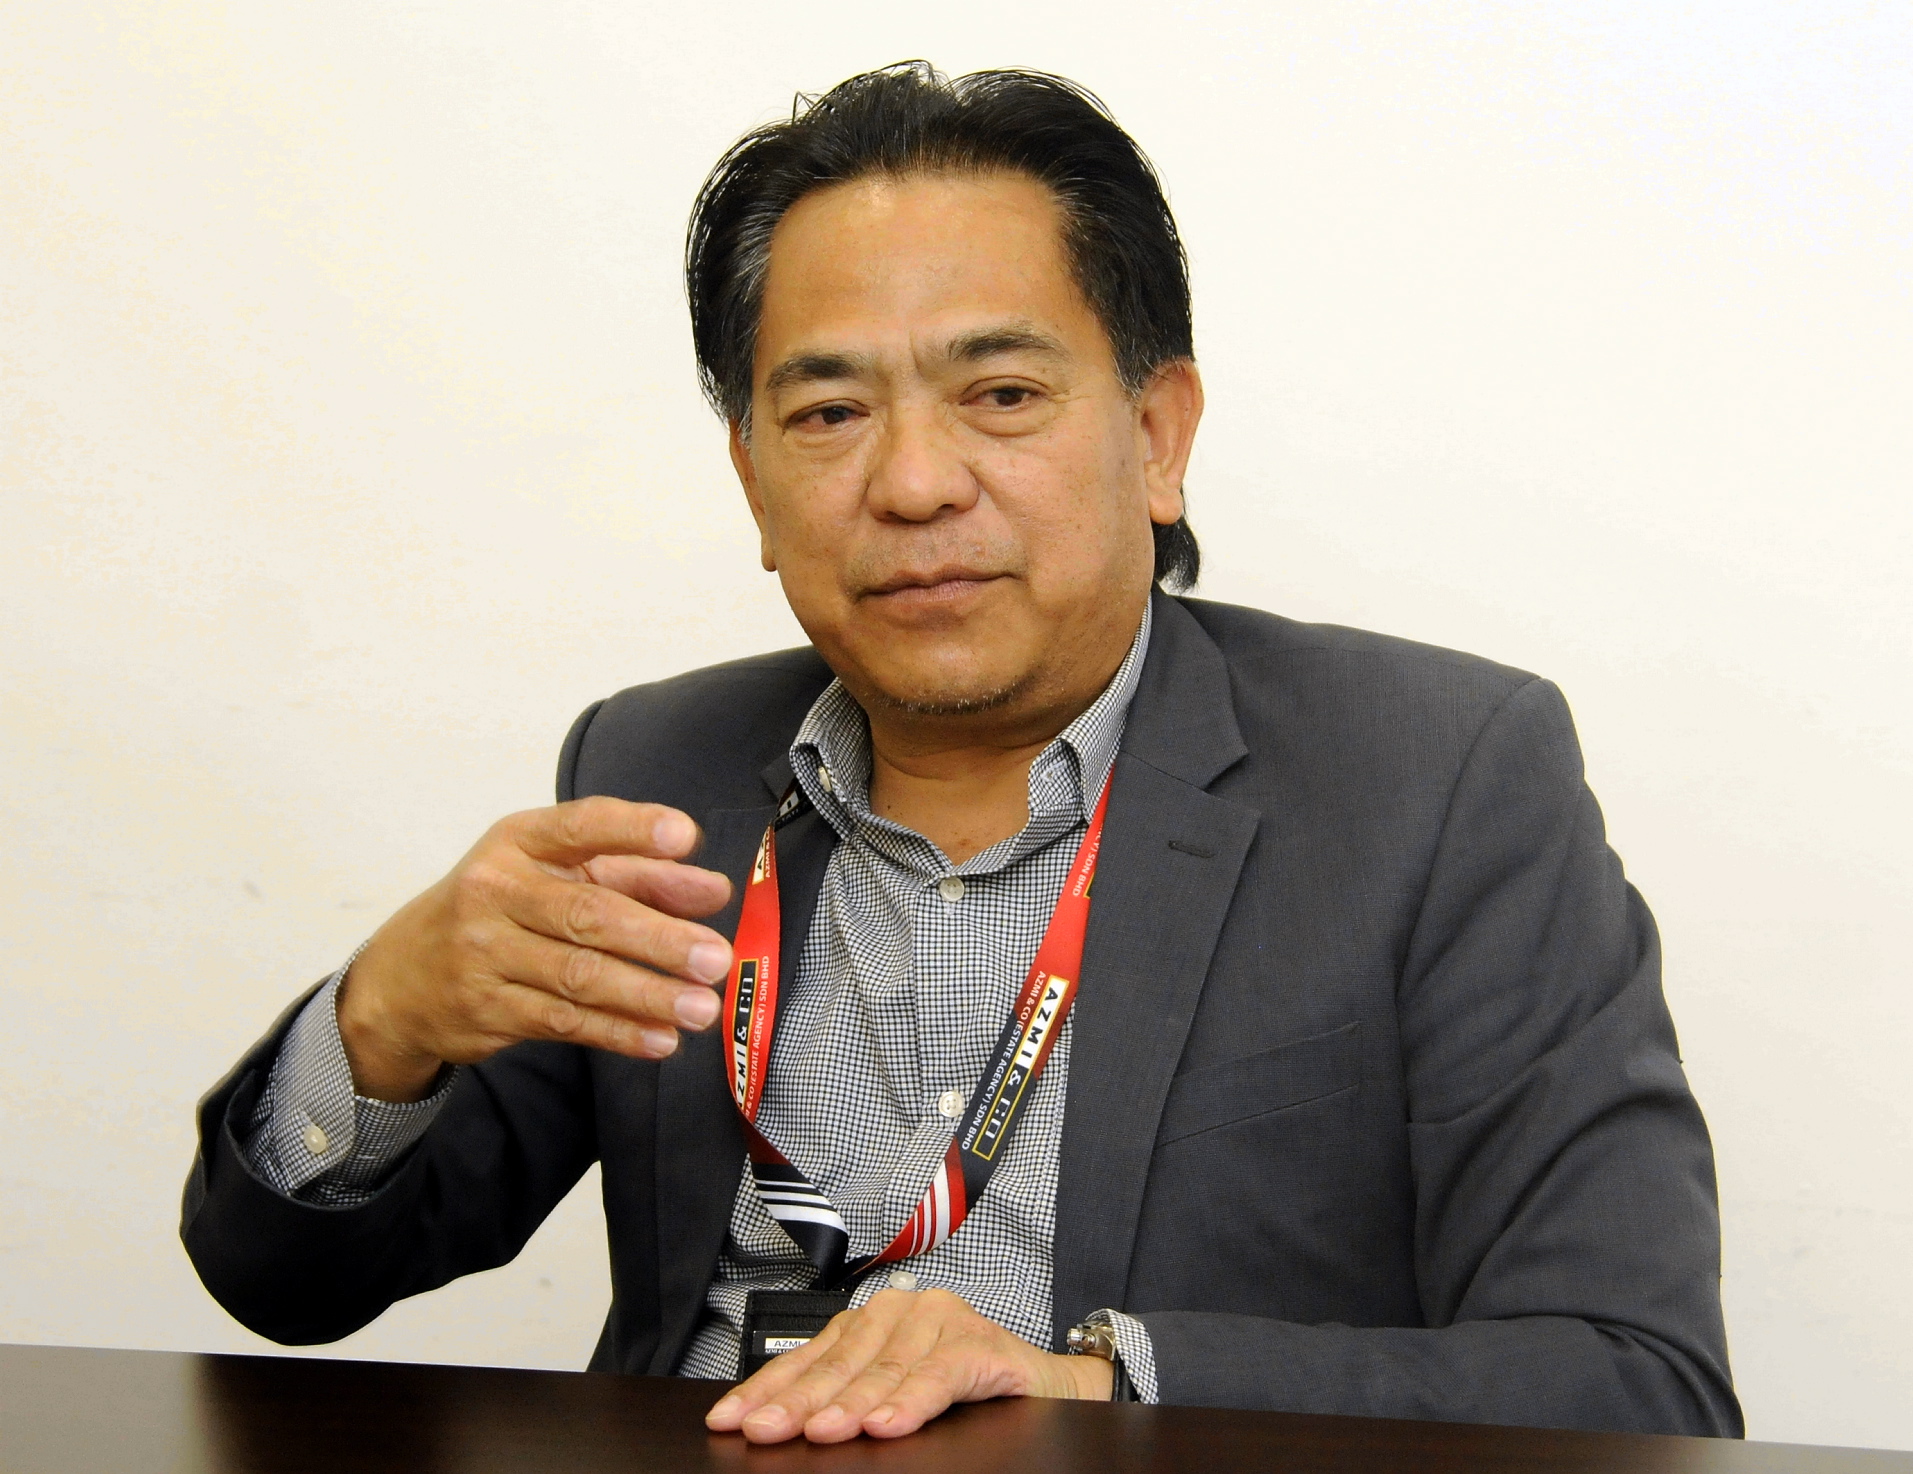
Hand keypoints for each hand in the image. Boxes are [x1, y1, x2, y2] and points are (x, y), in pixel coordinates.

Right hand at [336, 797, 733, 1100]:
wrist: (402, 978)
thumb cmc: (501, 910)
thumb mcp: (556, 874)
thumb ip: (638, 874)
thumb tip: (711, 889)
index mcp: (519, 842)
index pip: (581, 826)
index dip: (634, 829)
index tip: (685, 837)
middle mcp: (495, 892)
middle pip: (588, 914)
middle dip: (659, 938)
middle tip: (716, 958)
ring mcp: (485, 954)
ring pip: (578, 976)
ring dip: (647, 995)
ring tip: (702, 1008)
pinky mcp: (487, 1009)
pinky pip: (563, 1022)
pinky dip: (617, 1032)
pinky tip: (660, 1039)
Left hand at [704, 1287, 1112, 1443]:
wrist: (1043, 1387)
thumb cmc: (960, 1393)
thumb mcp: (891, 1397)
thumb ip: (846, 1399)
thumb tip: (783, 1427)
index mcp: (873, 1322)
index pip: (810, 1358)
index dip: (767, 1389)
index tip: (731, 1419)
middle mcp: (903, 1311)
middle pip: (841, 1364)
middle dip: (797, 1401)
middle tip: (765, 1429)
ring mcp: (943, 1322)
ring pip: (886, 1370)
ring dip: (850, 1405)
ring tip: (821, 1432)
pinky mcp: (982, 1343)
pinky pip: (940, 1375)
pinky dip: (911, 1401)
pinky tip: (886, 1425)